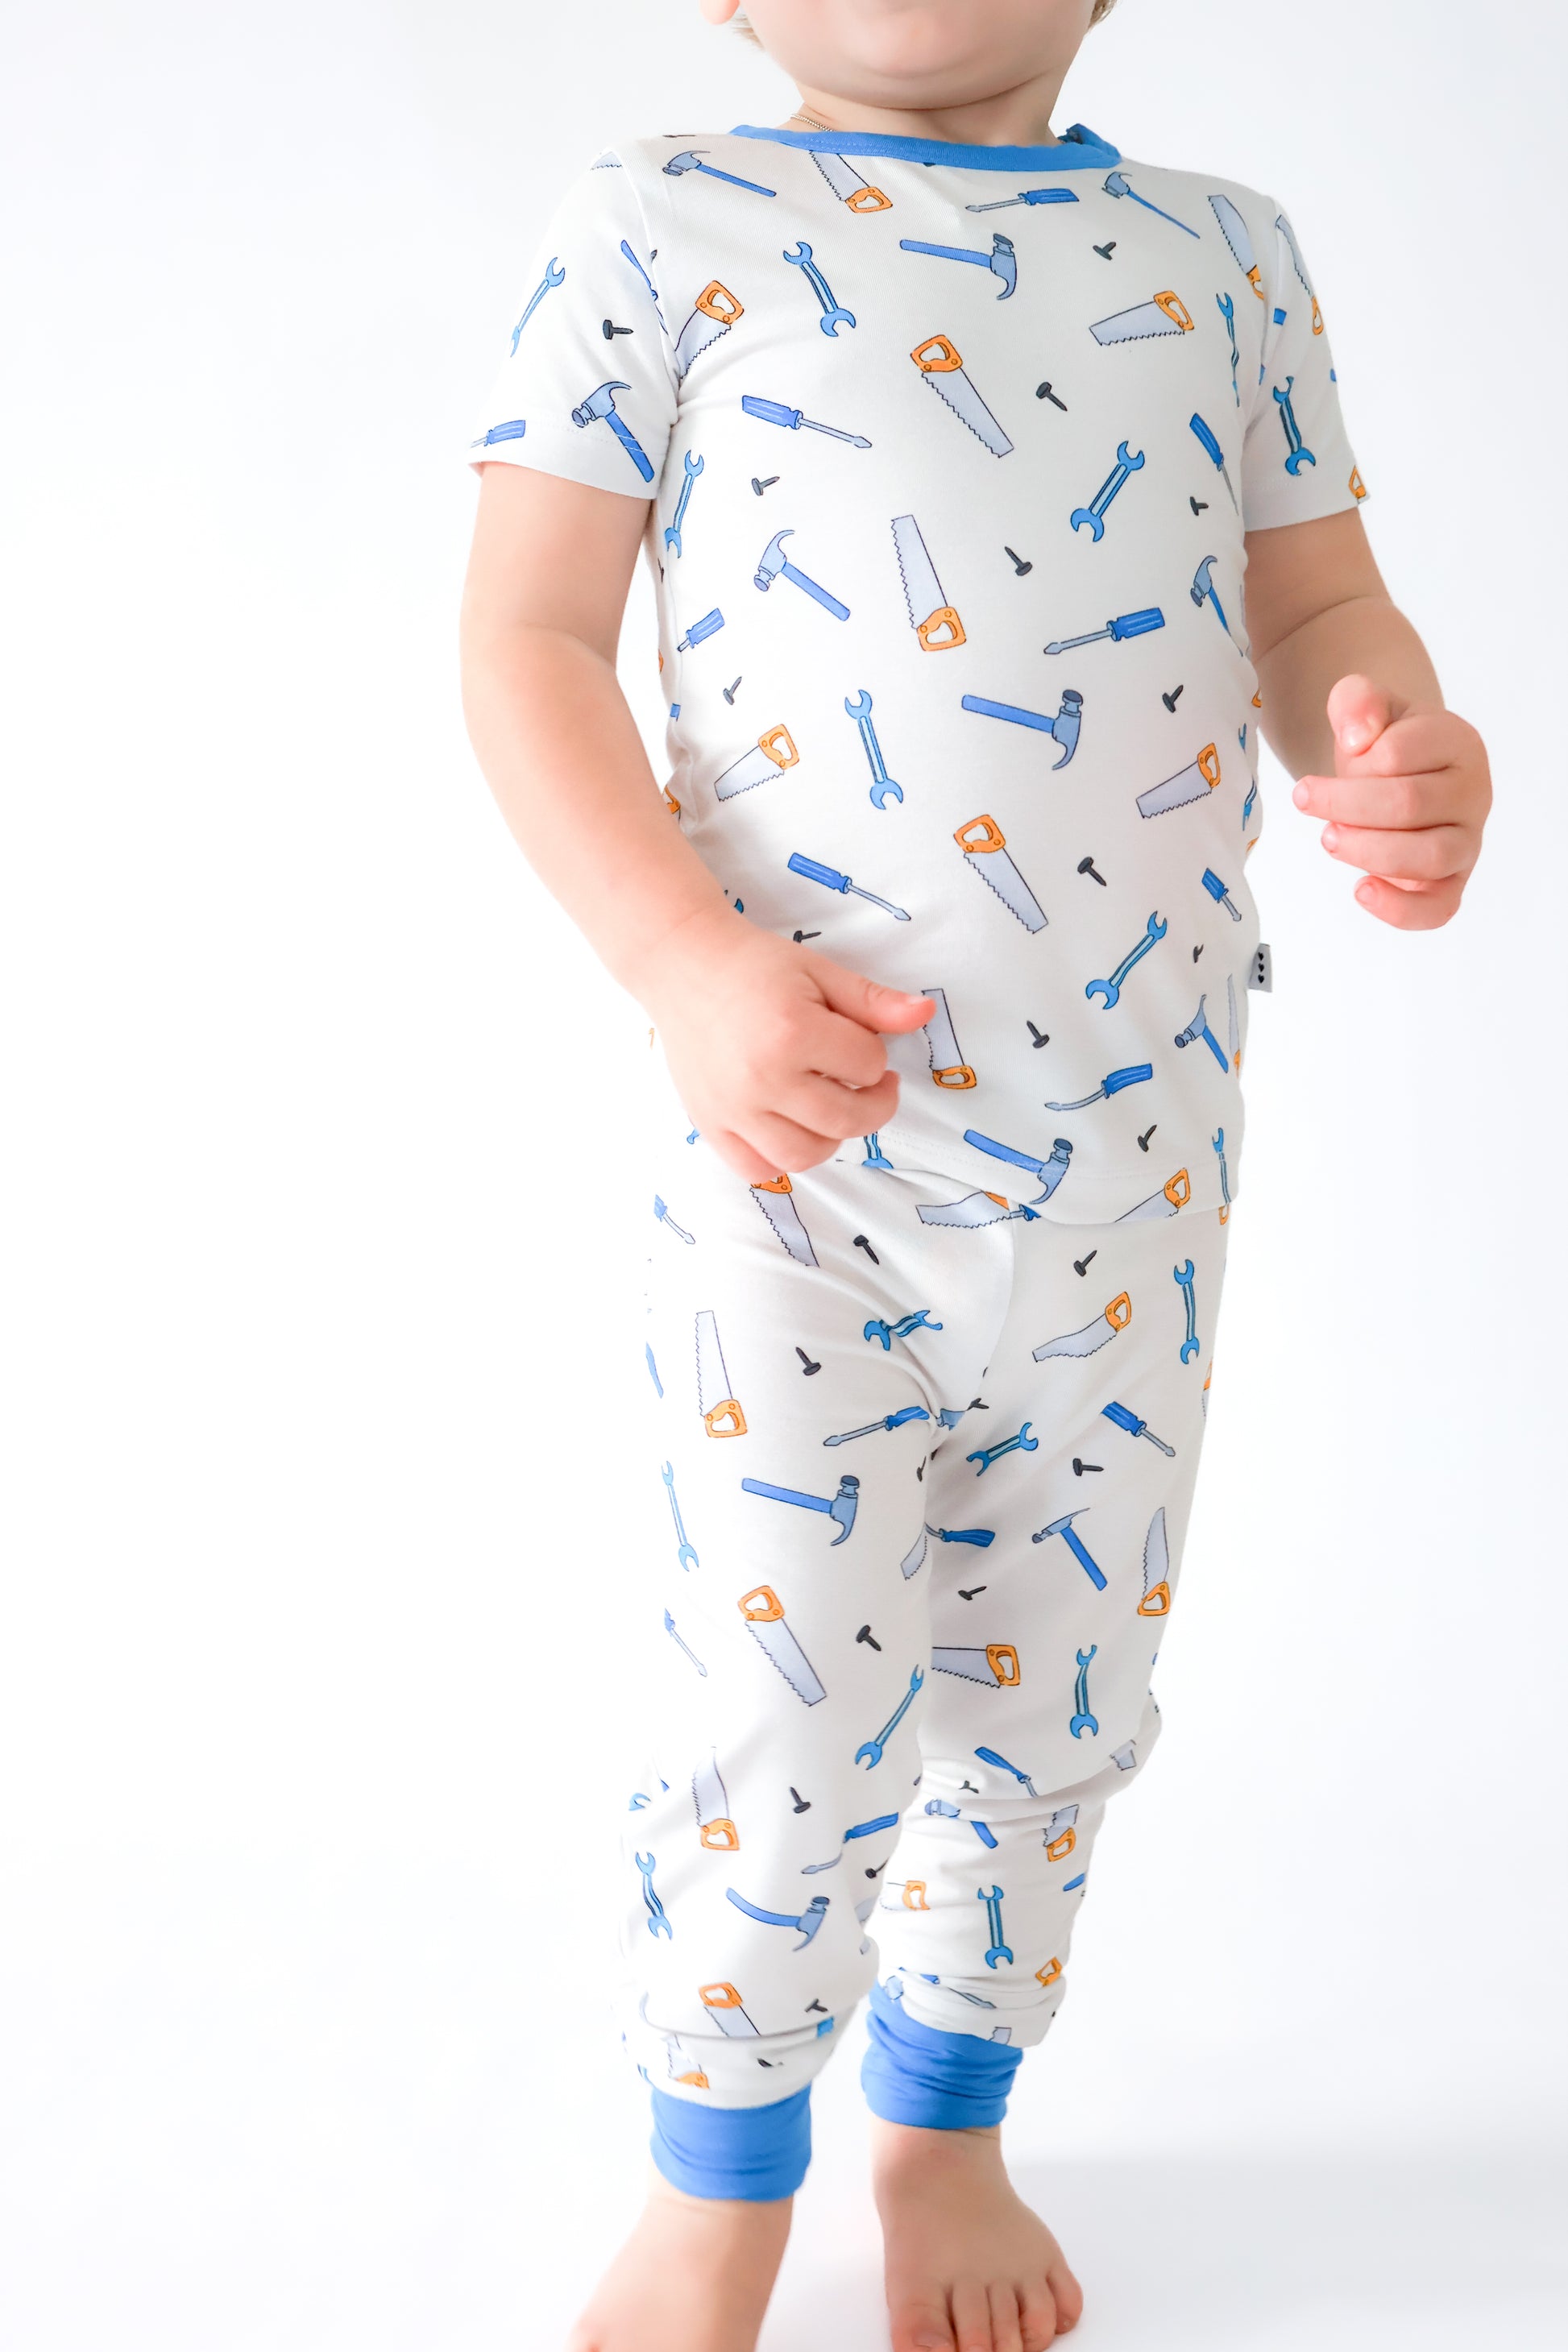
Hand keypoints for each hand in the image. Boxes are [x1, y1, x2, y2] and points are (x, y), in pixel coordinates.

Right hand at [630, 904, 932, 1180]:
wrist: (683, 966)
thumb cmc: (755, 966)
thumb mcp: (820, 971)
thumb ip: (874, 1000)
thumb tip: (926, 1015)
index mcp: (792, 1031)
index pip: (868, 1065)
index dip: (875, 1054)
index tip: (860, 1040)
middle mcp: (762, 1078)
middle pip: (846, 1119)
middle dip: (874, 1103)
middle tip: (871, 1083)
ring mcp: (733, 1108)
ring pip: (805, 1154)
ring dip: (832, 1136)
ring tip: (831, 1106)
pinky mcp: (710, 1124)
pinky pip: (757, 1169)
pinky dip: (782, 1159)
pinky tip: (791, 1127)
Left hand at [1291, 675, 1489, 929]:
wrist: (1396, 775)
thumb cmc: (1384, 743)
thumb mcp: (1366, 707)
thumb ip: (1358, 700)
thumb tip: (1362, 738)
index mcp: (1458, 742)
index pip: (1403, 752)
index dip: (1360, 758)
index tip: (1341, 756)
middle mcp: (1473, 793)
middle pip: (1411, 805)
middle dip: (1348, 806)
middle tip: (1306, 799)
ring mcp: (1466, 842)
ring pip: (1429, 857)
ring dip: (1368, 850)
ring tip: (1329, 837)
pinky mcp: (1450, 883)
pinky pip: (1438, 909)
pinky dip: (1399, 909)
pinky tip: (1361, 889)